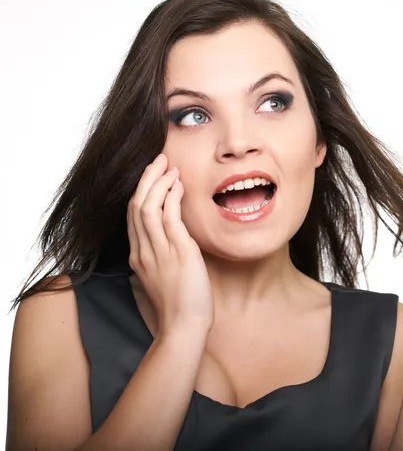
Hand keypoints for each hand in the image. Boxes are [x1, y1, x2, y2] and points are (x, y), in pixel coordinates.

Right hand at [127, 153, 213, 332]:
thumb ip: (163, 254)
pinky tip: (178, 185)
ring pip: (147, 207)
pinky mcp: (178, 252)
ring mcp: (159, 251)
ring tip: (169, 167)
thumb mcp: (165, 275)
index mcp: (139, 257)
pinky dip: (171, 197)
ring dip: (157, 182)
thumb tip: (174, 234)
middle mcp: (144, 251)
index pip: (133, 217)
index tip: (153, 176)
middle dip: (146, 179)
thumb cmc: (180, 304)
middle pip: (135, 206)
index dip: (141, 192)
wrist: (185, 327)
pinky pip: (168, 217)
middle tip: (159, 161)